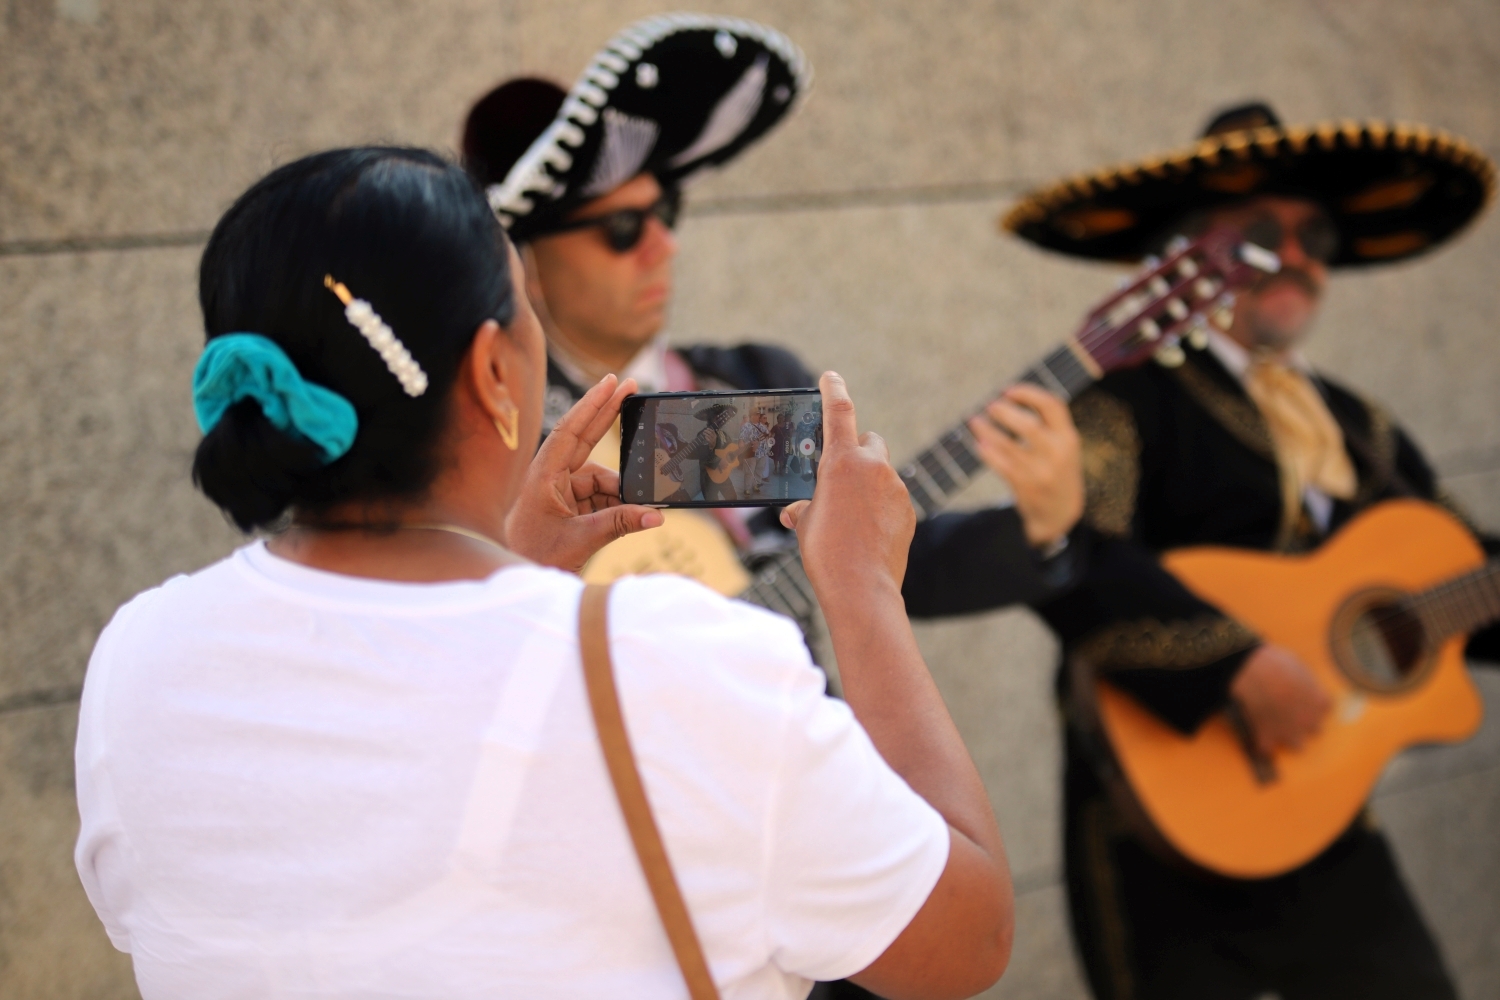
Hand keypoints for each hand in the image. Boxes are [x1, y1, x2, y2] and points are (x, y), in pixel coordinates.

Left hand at [505, 375, 662, 571]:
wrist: (518, 578)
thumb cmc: (535, 556)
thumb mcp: (579, 540)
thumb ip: (619, 524)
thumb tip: (655, 514)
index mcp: (544, 475)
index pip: (571, 431)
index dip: (593, 405)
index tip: (612, 382)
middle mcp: (552, 475)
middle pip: (585, 437)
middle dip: (609, 414)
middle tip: (631, 386)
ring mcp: (562, 490)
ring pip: (603, 479)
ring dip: (620, 494)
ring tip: (634, 514)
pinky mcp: (571, 505)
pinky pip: (603, 497)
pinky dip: (617, 506)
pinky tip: (631, 517)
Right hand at [780, 372, 914, 601]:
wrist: (862, 589)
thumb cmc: (826, 554)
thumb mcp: (805, 526)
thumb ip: (804, 508)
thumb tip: (797, 511)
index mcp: (841, 462)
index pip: (839, 412)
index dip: (834, 390)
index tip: (831, 377)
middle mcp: (874, 467)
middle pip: (868, 442)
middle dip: (856, 452)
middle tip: (839, 474)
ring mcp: (896, 488)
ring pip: (881, 474)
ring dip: (867, 484)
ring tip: (850, 518)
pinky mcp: (908, 510)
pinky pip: (892, 499)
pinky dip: (880, 507)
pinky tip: (867, 533)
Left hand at [967, 383, 1083, 547]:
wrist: (1061, 512)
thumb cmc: (1056, 469)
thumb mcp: (1064, 446)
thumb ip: (1048, 424)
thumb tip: (1010, 394)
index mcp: (1069, 437)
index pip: (1053, 405)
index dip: (1028, 393)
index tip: (1007, 390)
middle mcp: (1058, 453)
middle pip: (1029, 425)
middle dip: (1005, 412)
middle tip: (989, 405)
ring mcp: (1042, 472)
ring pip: (1009, 446)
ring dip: (987, 430)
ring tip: (974, 421)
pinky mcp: (1026, 488)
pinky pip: (1002, 466)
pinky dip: (988, 453)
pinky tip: (978, 443)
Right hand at [1229, 644, 1331, 755]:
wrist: (1252, 670)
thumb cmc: (1275, 662)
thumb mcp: (1300, 668)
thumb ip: (1307, 684)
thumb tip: (1305, 688)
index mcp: (1320, 702)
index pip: (1324, 709)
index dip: (1312, 704)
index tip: (1303, 699)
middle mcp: (1310, 721)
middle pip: (1315, 729)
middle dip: (1303, 722)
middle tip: (1289, 710)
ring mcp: (1289, 732)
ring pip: (1297, 745)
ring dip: (1287, 737)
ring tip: (1275, 727)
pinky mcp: (1267, 738)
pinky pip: (1266, 749)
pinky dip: (1262, 743)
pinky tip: (1257, 736)